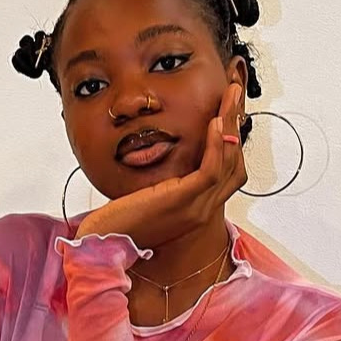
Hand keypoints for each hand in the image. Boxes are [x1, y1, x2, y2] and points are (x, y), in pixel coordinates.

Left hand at [74, 80, 245, 251]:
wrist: (102, 246)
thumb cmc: (118, 223)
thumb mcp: (148, 198)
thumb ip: (163, 184)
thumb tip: (165, 164)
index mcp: (196, 210)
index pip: (228, 174)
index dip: (232, 141)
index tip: (227, 112)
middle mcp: (203, 211)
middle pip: (235, 164)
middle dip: (237, 125)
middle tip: (235, 94)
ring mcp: (196, 208)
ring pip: (228, 162)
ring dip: (231, 124)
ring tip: (230, 96)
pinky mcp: (183, 201)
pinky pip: (210, 169)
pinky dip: (216, 144)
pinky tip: (214, 122)